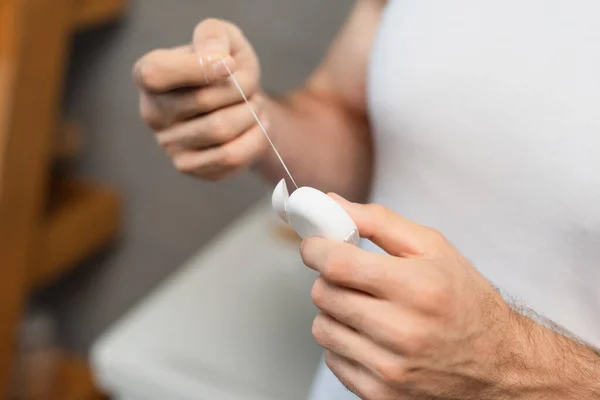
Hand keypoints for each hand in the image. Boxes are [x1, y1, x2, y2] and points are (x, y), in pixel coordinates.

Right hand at [133, 19, 267, 179]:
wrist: (239, 104)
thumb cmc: (226, 66)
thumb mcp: (223, 38)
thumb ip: (214, 36)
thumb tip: (215, 57)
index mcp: (147, 73)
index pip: (157, 73)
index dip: (198, 67)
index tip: (230, 63)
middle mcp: (151, 112)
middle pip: (203, 101)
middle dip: (239, 89)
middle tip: (249, 85)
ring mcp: (168, 144)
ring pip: (220, 131)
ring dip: (251, 114)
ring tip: (256, 105)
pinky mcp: (191, 167)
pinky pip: (231, 157)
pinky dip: (256, 138)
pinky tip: (260, 125)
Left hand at [300, 194, 533, 399]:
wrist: (497, 365)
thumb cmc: (466, 303)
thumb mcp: (433, 249)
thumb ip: (379, 222)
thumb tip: (333, 204)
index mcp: (418, 288)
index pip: (338, 264)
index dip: (316, 248)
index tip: (315, 245)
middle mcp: (403, 332)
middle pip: (324, 294)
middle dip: (329, 278)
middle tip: (352, 276)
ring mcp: (390, 368)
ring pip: (322, 328)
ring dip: (335, 312)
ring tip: (366, 308)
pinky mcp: (380, 395)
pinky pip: (332, 359)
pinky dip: (344, 343)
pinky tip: (371, 337)